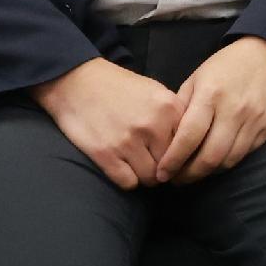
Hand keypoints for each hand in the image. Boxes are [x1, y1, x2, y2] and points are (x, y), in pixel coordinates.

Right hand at [36, 56, 183, 190]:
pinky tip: (122, 167)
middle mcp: (152, 126)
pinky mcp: (105, 154)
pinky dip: (127, 179)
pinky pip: (128, 183)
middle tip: (152, 162)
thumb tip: (188, 143)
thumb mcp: (155, 91)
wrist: (77, 82)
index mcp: (169, 108)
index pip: (189, 146)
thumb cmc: (118, 87)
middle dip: (163, 168)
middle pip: (170, 165)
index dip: (181, 154)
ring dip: (145, 175)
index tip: (172, 156)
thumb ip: (174, 115)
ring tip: (137, 165)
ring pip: (150, 178)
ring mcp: (128, 141)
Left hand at [160, 36, 265, 177]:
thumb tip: (167, 137)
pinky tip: (219, 159)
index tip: (162, 174)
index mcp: (211, 95)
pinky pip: (247, 152)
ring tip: (196, 172)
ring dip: (210, 171)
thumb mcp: (198, 77)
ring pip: (230, 159)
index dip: (173, 161)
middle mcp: (234, 109)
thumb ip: (183, 106)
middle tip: (177, 180)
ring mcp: (256, 119)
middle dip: (190, 175)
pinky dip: (229, 160)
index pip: (188, 137)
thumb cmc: (228, 65)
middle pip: (210, 156)